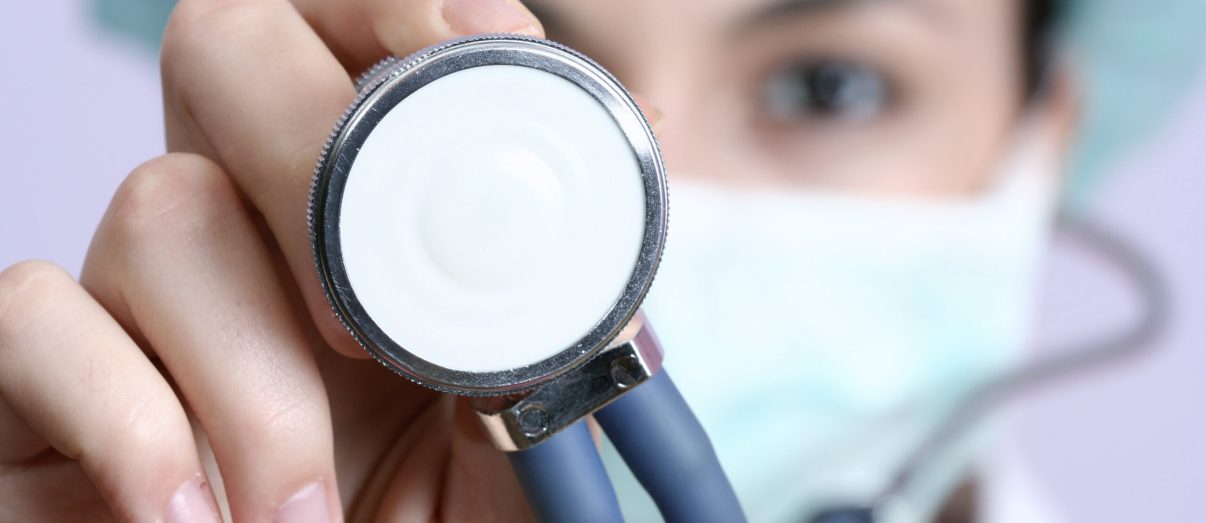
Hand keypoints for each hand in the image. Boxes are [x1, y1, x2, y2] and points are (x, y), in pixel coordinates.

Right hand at [0, 0, 550, 520]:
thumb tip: (608, 245)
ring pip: (160, 209)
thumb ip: (550, 341)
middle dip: (318, 151)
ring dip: (257, 379)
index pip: (353, 42)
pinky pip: (34, 318)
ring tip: (307, 509)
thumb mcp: (514, 442)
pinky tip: (196, 516)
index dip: (405, 16)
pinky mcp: (36, 380)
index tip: (484, 57)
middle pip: (232, 51)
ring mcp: (134, 295)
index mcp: (361, 221)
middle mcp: (244, 227)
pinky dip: (133, 422)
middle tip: (379, 324)